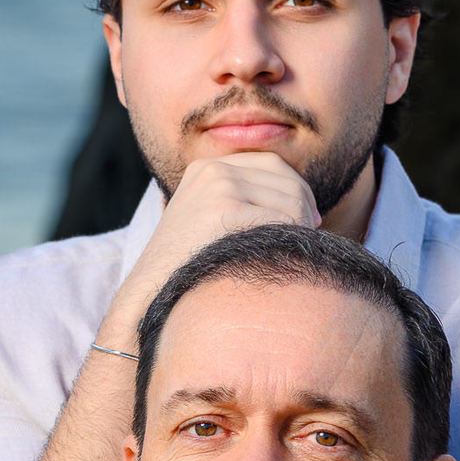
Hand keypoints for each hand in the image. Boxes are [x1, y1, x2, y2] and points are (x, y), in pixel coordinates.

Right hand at [107, 154, 320, 339]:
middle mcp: (212, 170)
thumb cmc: (189, 269)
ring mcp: (218, 187)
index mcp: (206, 168)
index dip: (297, 190)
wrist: (152, 296)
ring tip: (288, 254)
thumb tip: (306, 206)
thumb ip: (244, 202)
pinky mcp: (225, 210)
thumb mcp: (208, 221)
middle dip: (304, 211)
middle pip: (286, 181)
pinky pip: (284, 222)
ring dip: (299, 230)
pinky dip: (290, 243)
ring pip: (291, 201)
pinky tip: (279, 261)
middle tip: (306, 240)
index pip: (272, 164)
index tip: (308, 219)